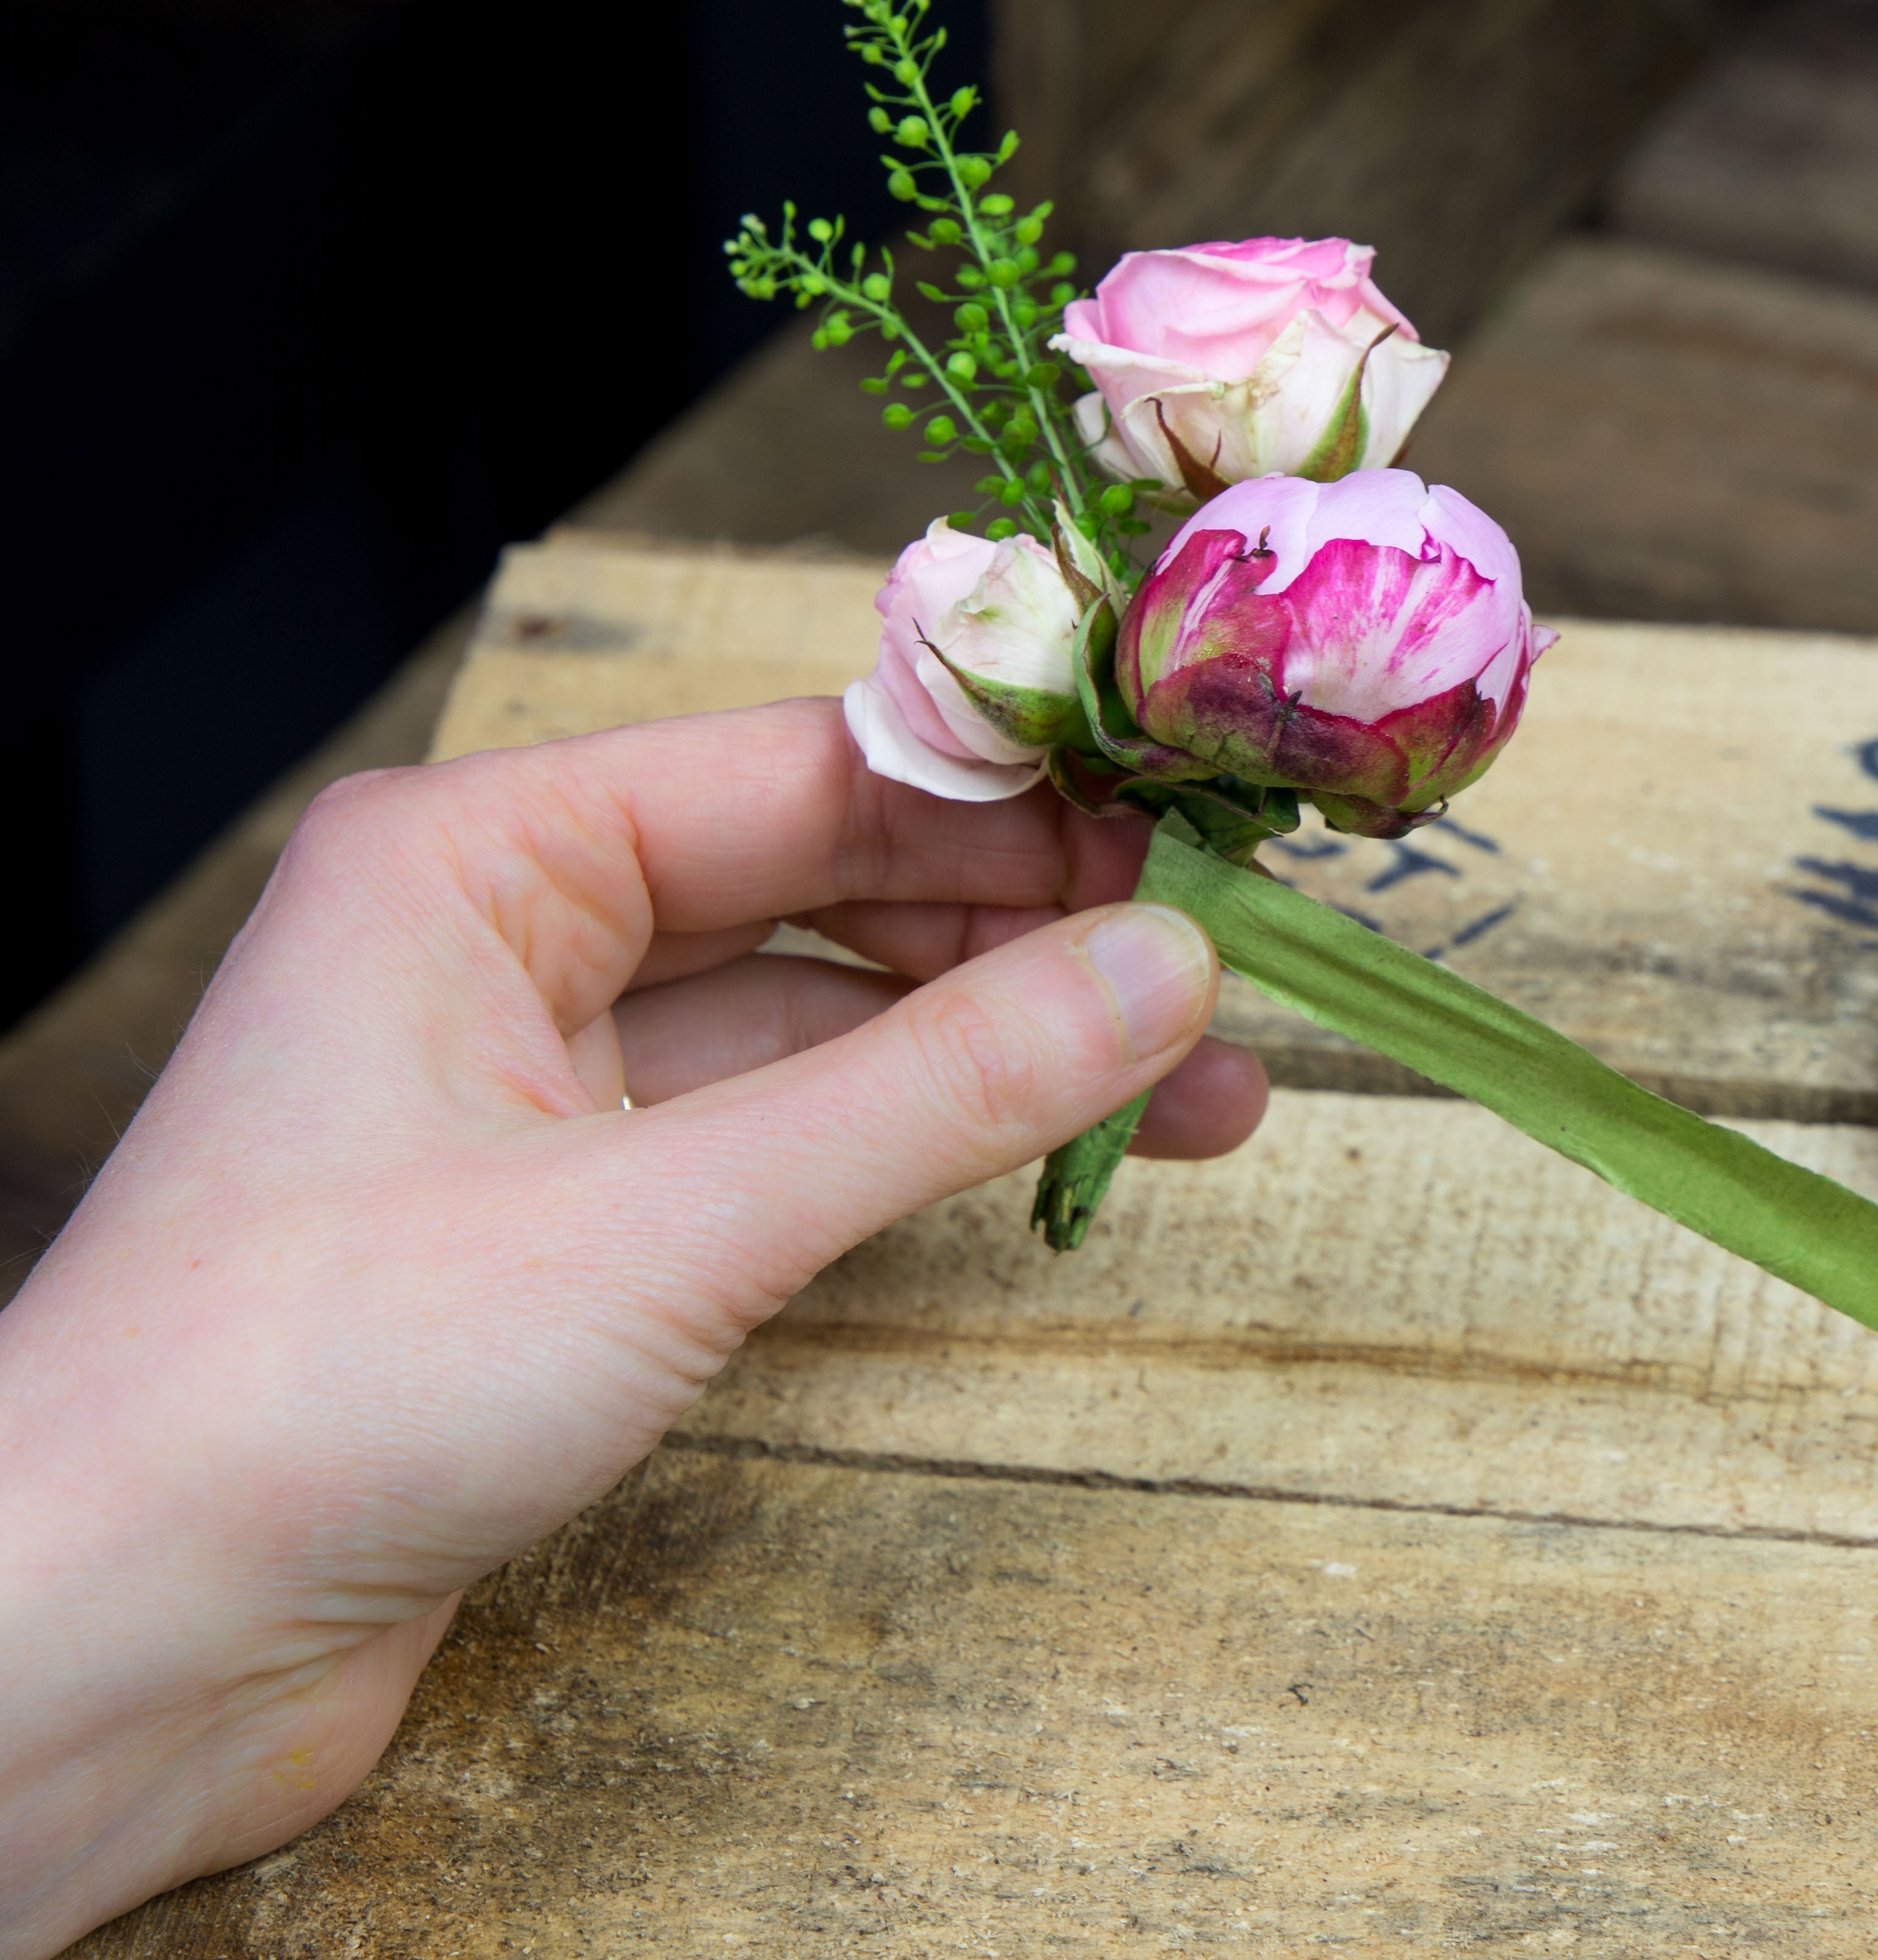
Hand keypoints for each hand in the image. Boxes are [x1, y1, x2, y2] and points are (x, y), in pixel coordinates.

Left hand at [0, 700, 1265, 1955]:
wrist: (108, 1643)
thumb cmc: (315, 1386)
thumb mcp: (674, 1216)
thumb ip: (935, 1090)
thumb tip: (1167, 976)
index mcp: (477, 857)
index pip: (807, 771)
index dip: (1019, 803)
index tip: (1196, 840)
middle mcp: (500, 942)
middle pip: (827, 887)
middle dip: (1033, 940)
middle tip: (1228, 985)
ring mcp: (528, 1087)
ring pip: (817, 1025)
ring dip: (995, 1057)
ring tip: (1199, 1098)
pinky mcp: (559, 1227)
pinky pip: (774, 1141)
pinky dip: (909, 1151)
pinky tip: (1037, 1165)